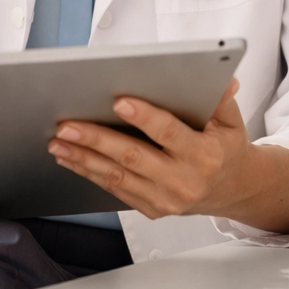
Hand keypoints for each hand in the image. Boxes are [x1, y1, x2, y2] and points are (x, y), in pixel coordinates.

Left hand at [46, 79, 288, 232]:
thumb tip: (223, 78)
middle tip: (66, 125)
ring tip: (57, 142)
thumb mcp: (232, 122)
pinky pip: (115, 190)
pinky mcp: (151, 209)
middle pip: (133, 158)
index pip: (169, 133)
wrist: (232, 191)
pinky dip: (88, 172)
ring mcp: (166, 199)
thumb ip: (222, 100)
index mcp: (205, 155)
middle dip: (96, 140)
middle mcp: (184, 181)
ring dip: (83, 158)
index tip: (118, 101)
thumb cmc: (225, 148)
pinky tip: (68, 158)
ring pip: (117, 177)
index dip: (144, 117)